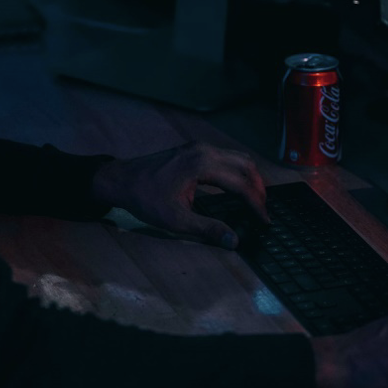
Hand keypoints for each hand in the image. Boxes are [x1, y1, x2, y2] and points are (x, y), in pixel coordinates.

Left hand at [90, 141, 268, 248]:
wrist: (122, 180)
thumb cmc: (146, 199)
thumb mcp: (176, 220)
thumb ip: (208, 229)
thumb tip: (234, 241)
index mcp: (202, 165)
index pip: (240, 184)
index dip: (256, 204)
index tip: (265, 221)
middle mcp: (204, 150)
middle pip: (245, 165)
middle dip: (259, 189)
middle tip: (264, 211)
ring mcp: (200, 147)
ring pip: (238, 157)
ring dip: (250, 178)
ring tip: (256, 200)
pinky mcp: (195, 149)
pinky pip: (227, 156)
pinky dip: (238, 171)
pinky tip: (238, 187)